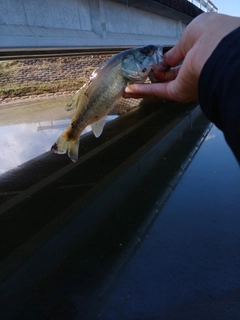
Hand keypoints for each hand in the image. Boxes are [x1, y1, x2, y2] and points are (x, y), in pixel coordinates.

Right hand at [123, 13, 239, 102]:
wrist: (218, 51)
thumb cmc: (211, 36)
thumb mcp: (190, 34)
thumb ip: (176, 50)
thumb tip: (165, 60)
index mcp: (199, 54)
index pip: (179, 60)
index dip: (166, 61)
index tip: (154, 63)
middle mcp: (193, 71)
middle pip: (170, 76)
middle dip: (155, 76)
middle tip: (140, 76)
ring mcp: (186, 83)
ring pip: (160, 87)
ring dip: (143, 88)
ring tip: (127, 87)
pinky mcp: (179, 93)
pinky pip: (157, 92)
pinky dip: (142, 92)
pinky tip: (128, 92)